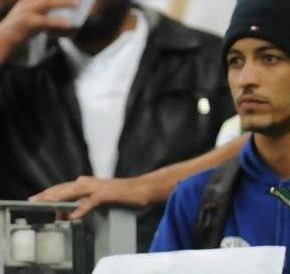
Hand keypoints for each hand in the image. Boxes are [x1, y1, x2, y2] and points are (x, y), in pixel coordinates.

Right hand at [0, 0, 80, 61]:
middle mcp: (28, 1)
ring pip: (46, 2)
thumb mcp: (33, 13)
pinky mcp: (26, 23)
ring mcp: (26, 11)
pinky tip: (70, 24)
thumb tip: (75, 21)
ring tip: (78, 3)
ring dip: (64, 1)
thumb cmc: (22, 28)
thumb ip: (48, 12)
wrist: (2, 39)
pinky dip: (58, 21)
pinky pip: (44, 21)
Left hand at [30, 175, 156, 219]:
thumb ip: (85, 204)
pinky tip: (73, 216)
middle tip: (33, 200)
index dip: (49, 192)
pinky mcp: (109, 194)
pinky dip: (82, 208)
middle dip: (48, 194)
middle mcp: (92, 182)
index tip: (35, 198)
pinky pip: (92, 202)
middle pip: (65, 188)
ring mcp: (100, 187)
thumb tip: (69, 214)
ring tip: (47, 204)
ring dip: (60, 198)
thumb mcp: (102, 199)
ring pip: (75, 192)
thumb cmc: (126, 194)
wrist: (146, 188)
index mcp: (90, 183)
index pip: (64, 187)